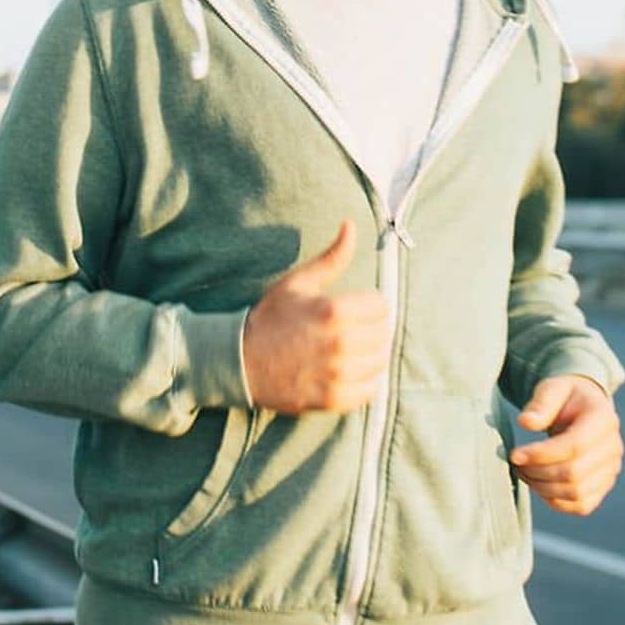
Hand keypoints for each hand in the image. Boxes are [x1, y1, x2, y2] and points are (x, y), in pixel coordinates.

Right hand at [241, 220, 391, 413]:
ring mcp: (337, 374)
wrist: (241, 362)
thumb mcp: (298, 282)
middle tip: (351, 329)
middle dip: (370, 328)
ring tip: (350, 349)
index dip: (369, 304)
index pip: (381, 305)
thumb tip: (351, 225)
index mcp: (333, 310)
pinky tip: (347, 371)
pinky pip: (370, 390)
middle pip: (383, 333)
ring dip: (370, 354)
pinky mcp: (333, 399)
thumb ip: (332, 257)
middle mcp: (340, 343)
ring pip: (380, 361)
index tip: (354, 309)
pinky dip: (365, 380)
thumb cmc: (271, 318)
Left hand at [509, 374, 622, 514]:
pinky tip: (539, 484)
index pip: (574, 446)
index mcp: (603, 419)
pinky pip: (581, 505)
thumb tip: (526, 422)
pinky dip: (556, 501)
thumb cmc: (566, 397)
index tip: (514, 454)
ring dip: (543, 488)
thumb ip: (541, 403)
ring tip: (524, 472)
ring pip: (576, 493)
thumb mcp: (553, 388)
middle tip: (516, 463)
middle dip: (538, 472)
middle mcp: (613, 448)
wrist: (584, 408)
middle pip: (574, 473)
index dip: (541, 454)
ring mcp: (611, 470)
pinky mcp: (603, 486)